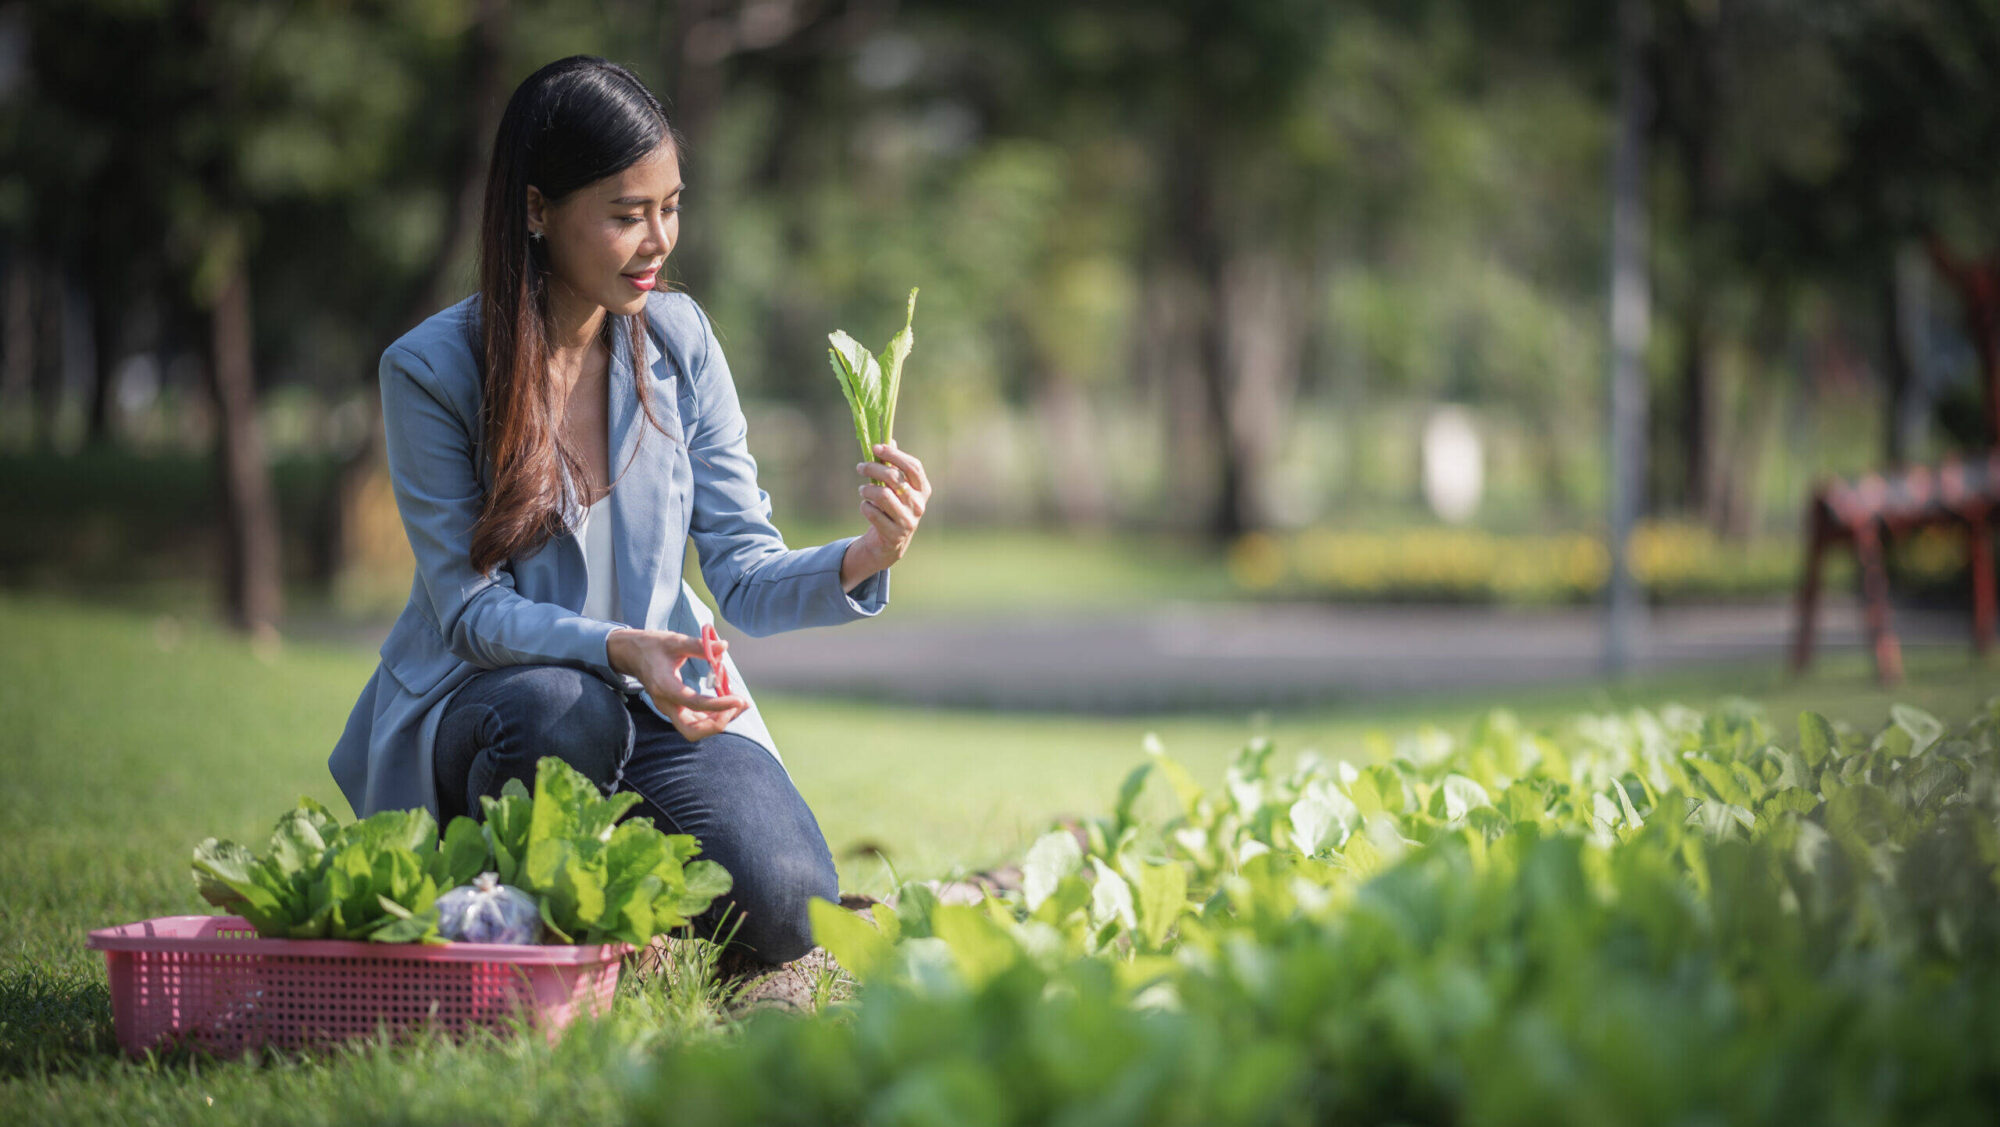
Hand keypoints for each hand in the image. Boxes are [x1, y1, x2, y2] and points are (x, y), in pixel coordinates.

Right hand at [605, 628, 748, 740]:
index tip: (739, 699)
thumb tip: (724, 646)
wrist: (633, 655)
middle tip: (738, 705)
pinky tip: (731, 703)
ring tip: (741, 703)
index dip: (719, 705)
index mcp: (664, 686)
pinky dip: (715, 716)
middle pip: (692, 730)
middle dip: (718, 723)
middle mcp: (666, 704)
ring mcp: (670, 709)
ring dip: (720, 721)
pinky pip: (697, 721)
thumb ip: (699, 645)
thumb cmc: (654, 646)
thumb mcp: (675, 641)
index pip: (694, 703)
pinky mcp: (676, 709)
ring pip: (696, 729)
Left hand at [849, 440, 931, 577]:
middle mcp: (919, 504)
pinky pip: (873, 513)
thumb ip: (893, 465)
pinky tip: (866, 506)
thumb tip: (889, 441)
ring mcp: (909, 520)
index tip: (876, 447)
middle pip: (894, 478)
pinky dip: (865, 506)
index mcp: (923, 489)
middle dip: (873, 468)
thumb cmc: (892, 506)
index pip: (913, 466)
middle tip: (860, 467)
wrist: (890, 541)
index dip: (894, 455)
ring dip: (867, 490)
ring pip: (882, 495)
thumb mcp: (895, 487)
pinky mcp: (895, 534)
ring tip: (862, 490)